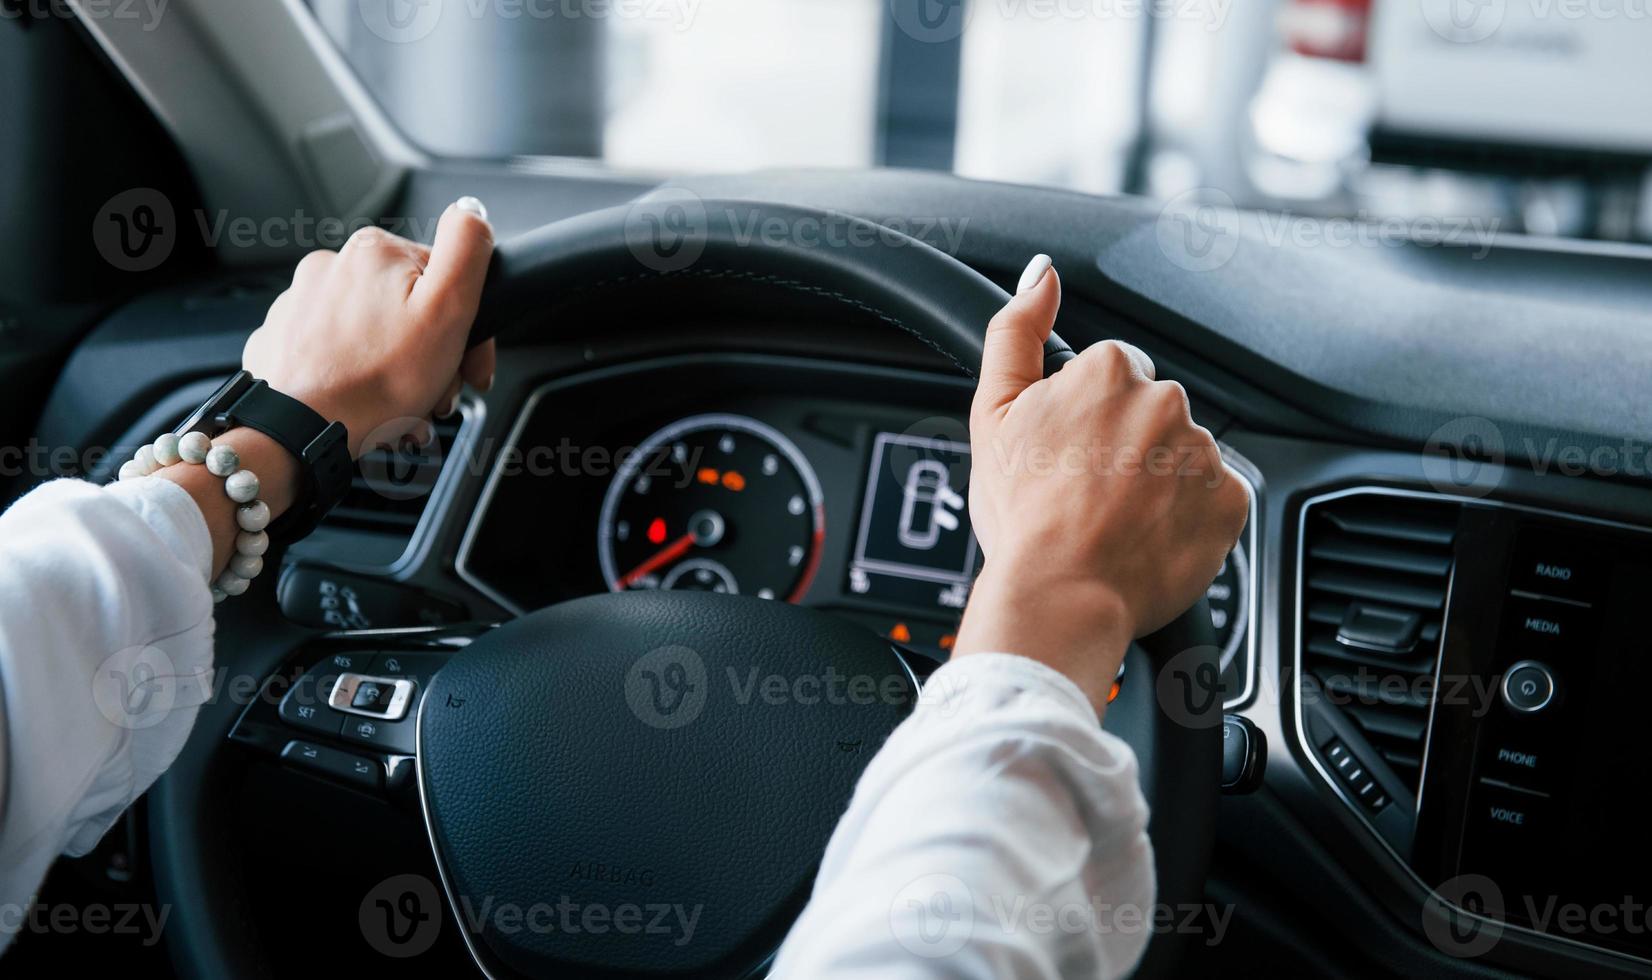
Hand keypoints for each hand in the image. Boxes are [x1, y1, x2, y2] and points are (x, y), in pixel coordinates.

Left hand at [241, 197, 497, 457]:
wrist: (300, 433)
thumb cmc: (377, 382)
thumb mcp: (448, 308)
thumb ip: (466, 248)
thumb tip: (471, 211)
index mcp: (375, 252)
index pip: (444, 282)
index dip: (468, 330)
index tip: (470, 371)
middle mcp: (331, 267)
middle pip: (406, 310)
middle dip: (431, 356)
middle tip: (434, 396)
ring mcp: (300, 304)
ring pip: (372, 336)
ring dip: (396, 373)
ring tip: (401, 410)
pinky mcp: (282, 340)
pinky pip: (335, 356)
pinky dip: (356, 379)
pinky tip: (366, 406)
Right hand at [952, 255, 1249, 712]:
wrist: (1060, 594)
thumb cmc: (1023, 515)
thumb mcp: (994, 412)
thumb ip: (1016, 331)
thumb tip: (1040, 274)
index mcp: (1109, 370)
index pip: (1112, 375)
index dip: (1086, 419)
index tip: (1069, 456)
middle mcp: (1165, 400)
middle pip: (1151, 413)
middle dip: (1127, 446)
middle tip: (1089, 493)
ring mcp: (1202, 451)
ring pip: (1182, 455)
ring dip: (1159, 481)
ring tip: (1117, 521)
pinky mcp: (1231, 499)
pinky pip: (1215, 497)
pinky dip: (1189, 516)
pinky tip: (1149, 536)